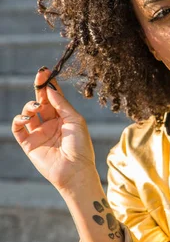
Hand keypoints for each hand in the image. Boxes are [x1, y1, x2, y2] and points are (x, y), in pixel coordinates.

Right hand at [11, 67, 96, 191]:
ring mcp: (39, 133)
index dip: (49, 84)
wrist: (75, 170)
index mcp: (63, 117)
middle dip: (39, 88)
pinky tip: (27, 118)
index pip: (54, 97)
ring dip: (30, 105)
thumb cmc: (80, 146)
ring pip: (28, 112)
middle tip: (39, 77)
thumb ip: (61, 104)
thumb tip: (49, 88)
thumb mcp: (75, 120)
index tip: (46, 71)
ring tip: (37, 106)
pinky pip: (18, 129)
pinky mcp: (29, 144)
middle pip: (41, 101)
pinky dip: (18, 120)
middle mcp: (50, 123)